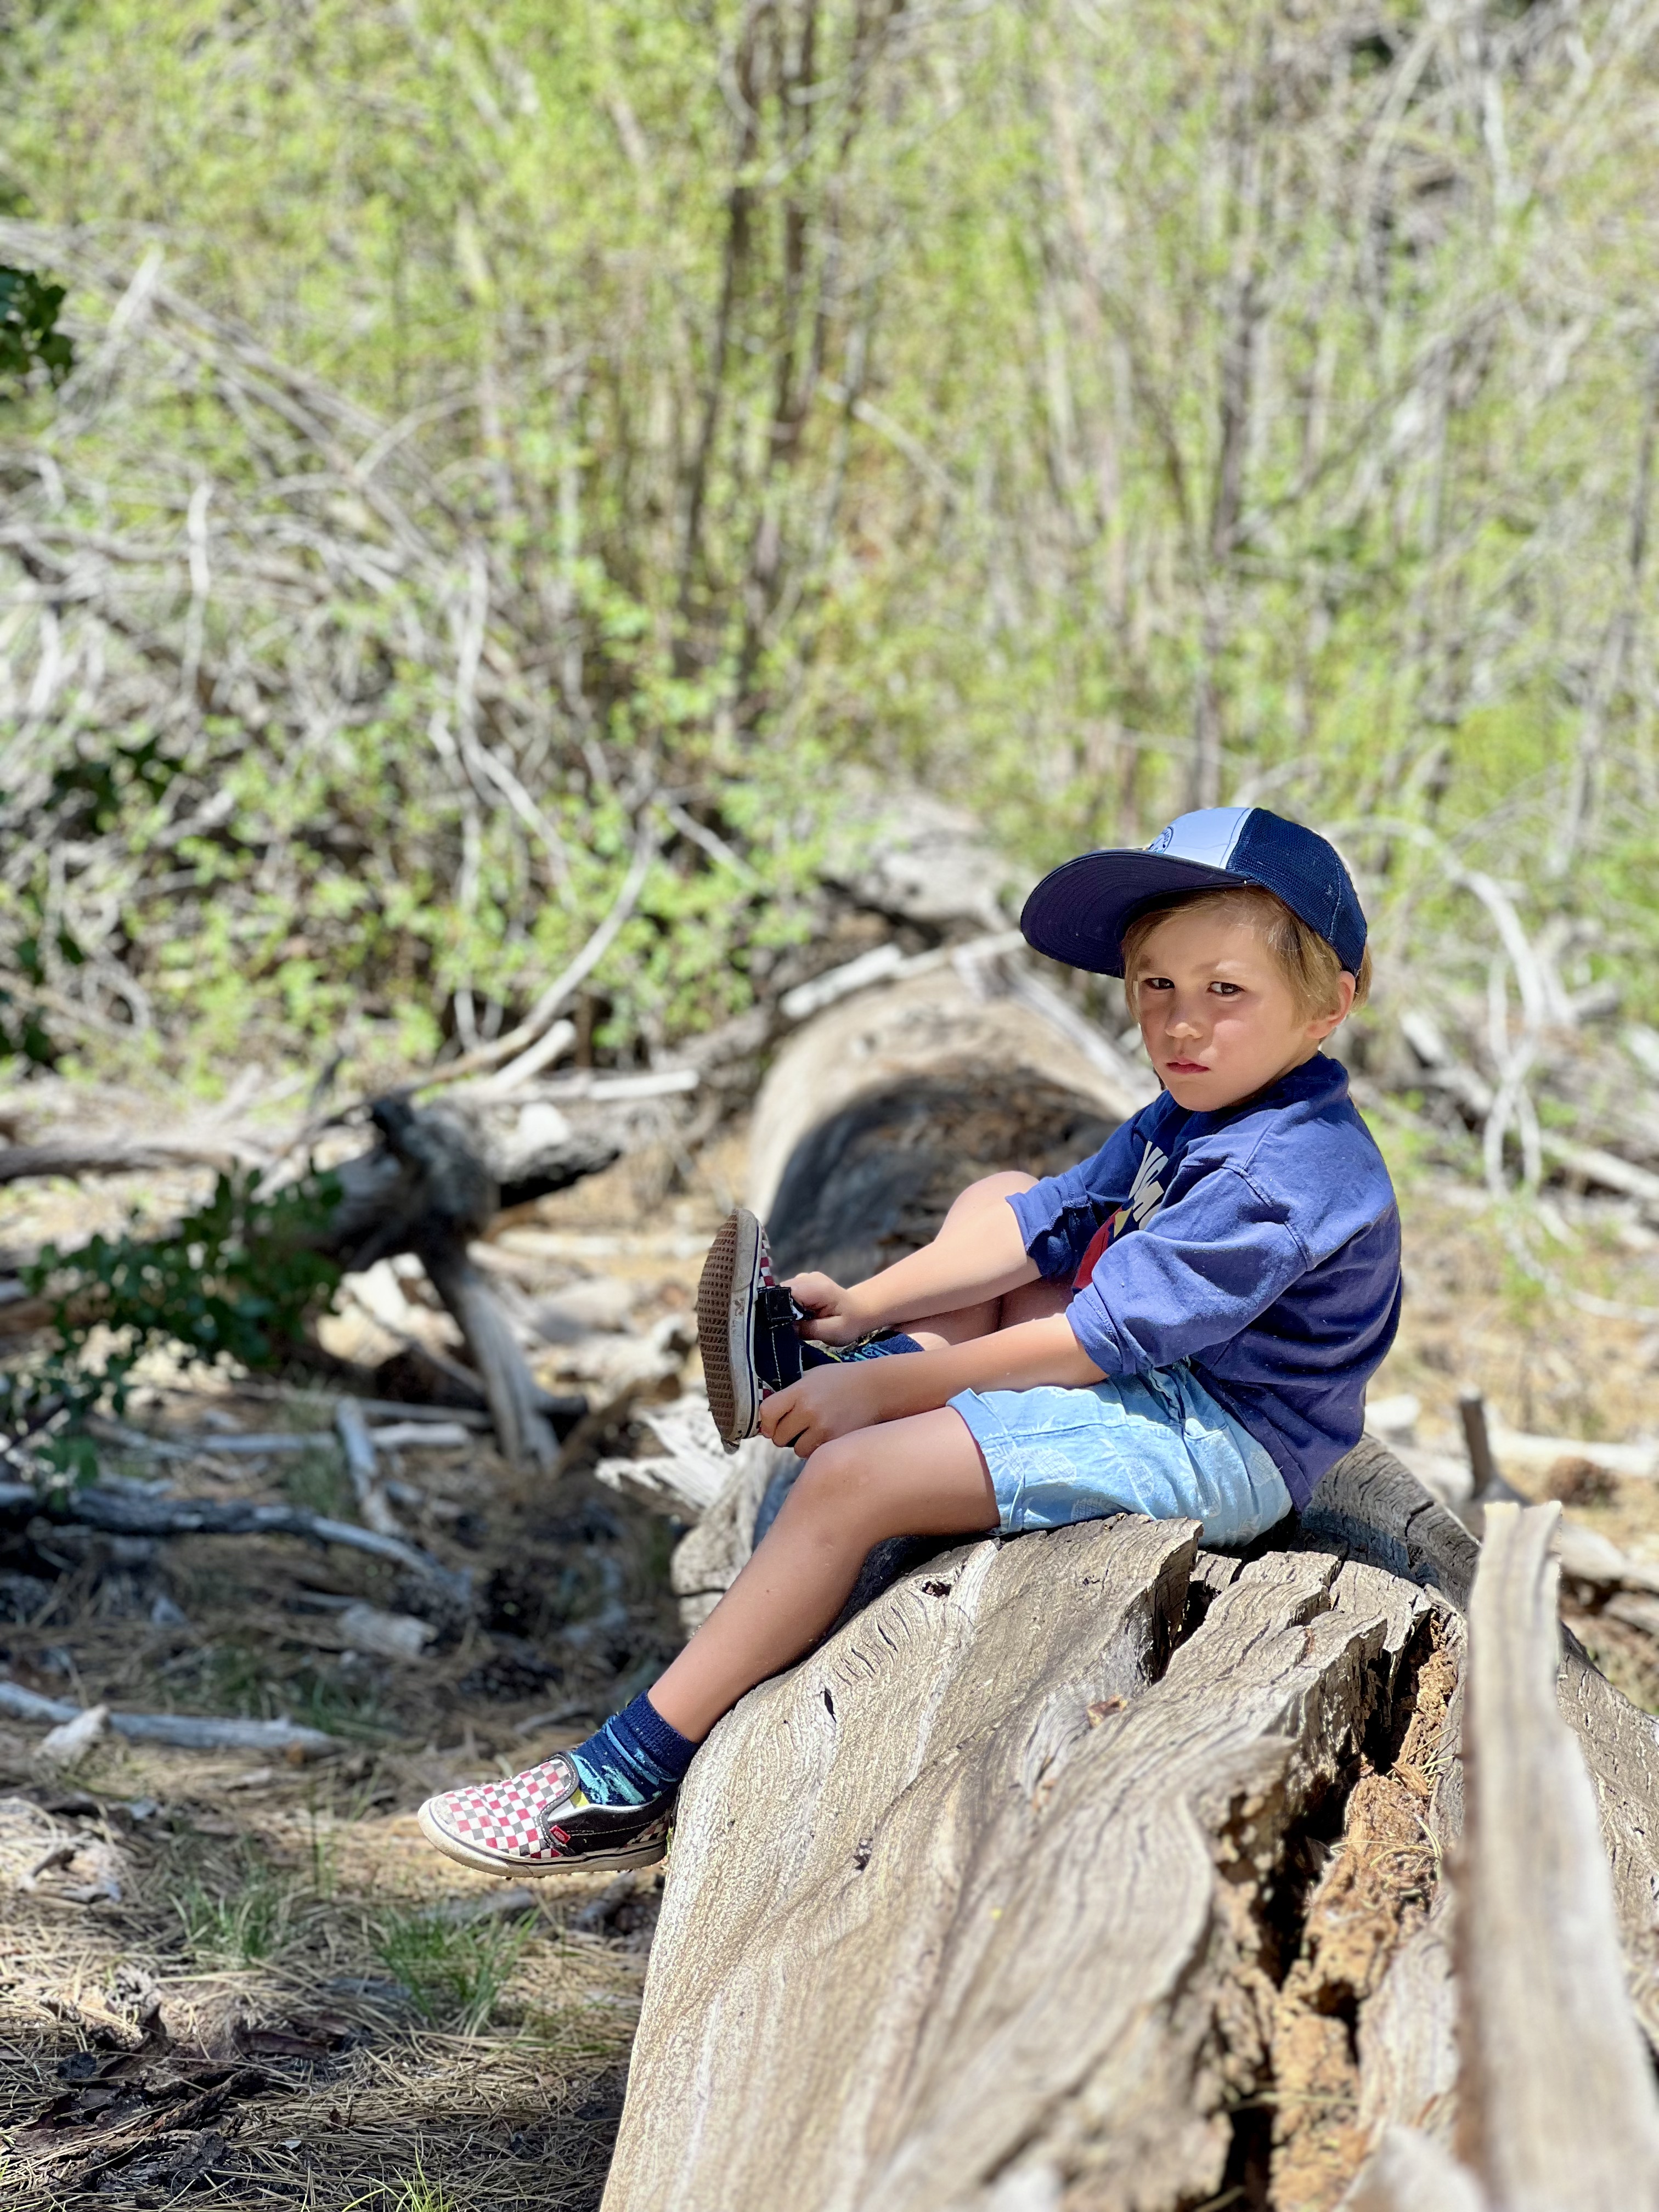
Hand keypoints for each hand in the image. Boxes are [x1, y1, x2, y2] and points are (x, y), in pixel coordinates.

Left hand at [759, 1363, 889, 1455]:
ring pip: (797, 1449)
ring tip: (813, 1432)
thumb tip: (771, 1414)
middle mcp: (808, 1410)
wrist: (877, 1388)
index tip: (771, 1425)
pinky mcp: (836, 1441)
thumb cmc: (843, 1380)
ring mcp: (823, 1428)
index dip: (766, 1422)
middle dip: (783, 1435)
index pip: (767, 1412)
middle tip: (794, 1429)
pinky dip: (817, 1449)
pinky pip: (816, 1454)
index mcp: (800, 1391)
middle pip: (779, 1436)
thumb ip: (792, 1392)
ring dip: (801, 1444)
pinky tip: (826, 1436)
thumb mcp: (813, 1376)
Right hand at [784, 1271, 866, 1347]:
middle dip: (781, 1309)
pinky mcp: (802, 1281)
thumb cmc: (849, 1323)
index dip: (780, 1308)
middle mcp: (809, 1277)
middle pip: (782, 1291)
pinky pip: (787, 1293)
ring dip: (785, 1308)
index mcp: (818, 1288)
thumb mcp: (833, 1332)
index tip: (780, 1325)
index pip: (787, 1293)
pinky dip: (789, 1305)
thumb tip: (785, 1328)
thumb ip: (809, 1330)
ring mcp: (805, 1277)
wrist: (859, 1310)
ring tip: (795, 1322)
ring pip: (783, 1292)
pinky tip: (798, 1315)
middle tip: (788, 1326)